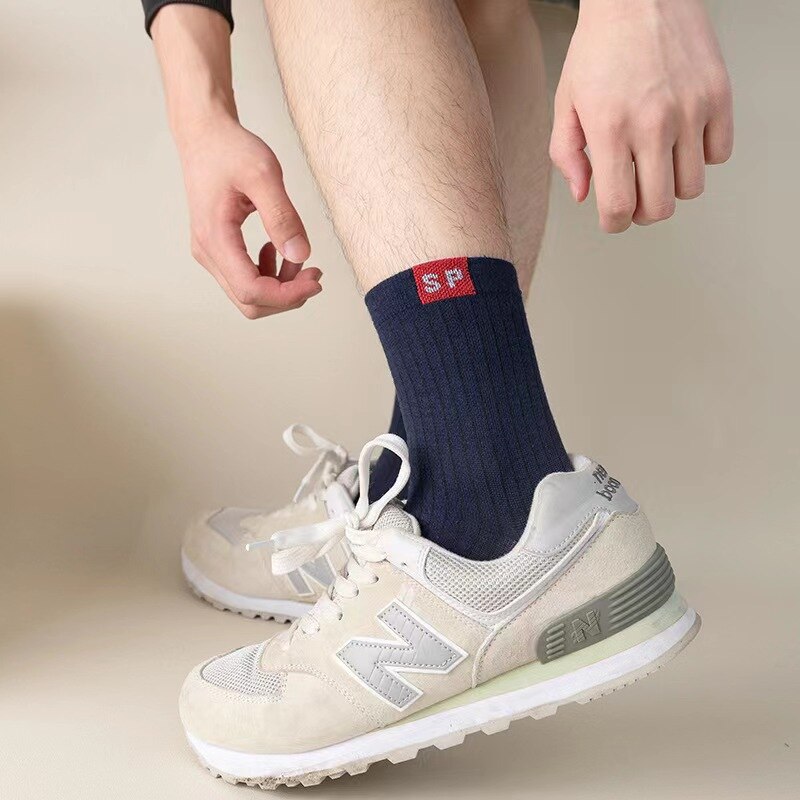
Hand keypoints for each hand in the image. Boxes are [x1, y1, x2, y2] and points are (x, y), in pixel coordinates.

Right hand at [179, 116, 321, 318]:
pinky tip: (277, 249)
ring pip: (248, 295)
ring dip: (280, 286)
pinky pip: (245, 279)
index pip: (252, 290)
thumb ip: (282, 216)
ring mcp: (211, 254)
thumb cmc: (229, 150)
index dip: (288, 295)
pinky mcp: (219, 250)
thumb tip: (301, 255)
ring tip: (298, 258)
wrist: (204, 136)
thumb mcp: (264, 175)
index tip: (316, 279)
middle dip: (287, 295)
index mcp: (216, 238)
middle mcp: (208, 253)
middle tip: (314, 273)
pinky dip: (269, 275)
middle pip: (249, 302)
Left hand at [550, 0, 732, 232]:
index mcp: (610, 129)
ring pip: (692, 188)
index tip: (612, 218)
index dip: (614, 223)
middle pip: (659, 208)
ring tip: (657, 165)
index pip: (618, 208)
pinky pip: (719, 154)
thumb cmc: (598, 48)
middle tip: (634, 196)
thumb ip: (567, 155)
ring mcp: (691, 109)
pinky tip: (682, 140)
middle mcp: (653, 123)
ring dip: (673, 186)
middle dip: (642, 212)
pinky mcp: (718, 95)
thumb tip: (584, 195)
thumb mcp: (565, 102)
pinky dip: (702, 157)